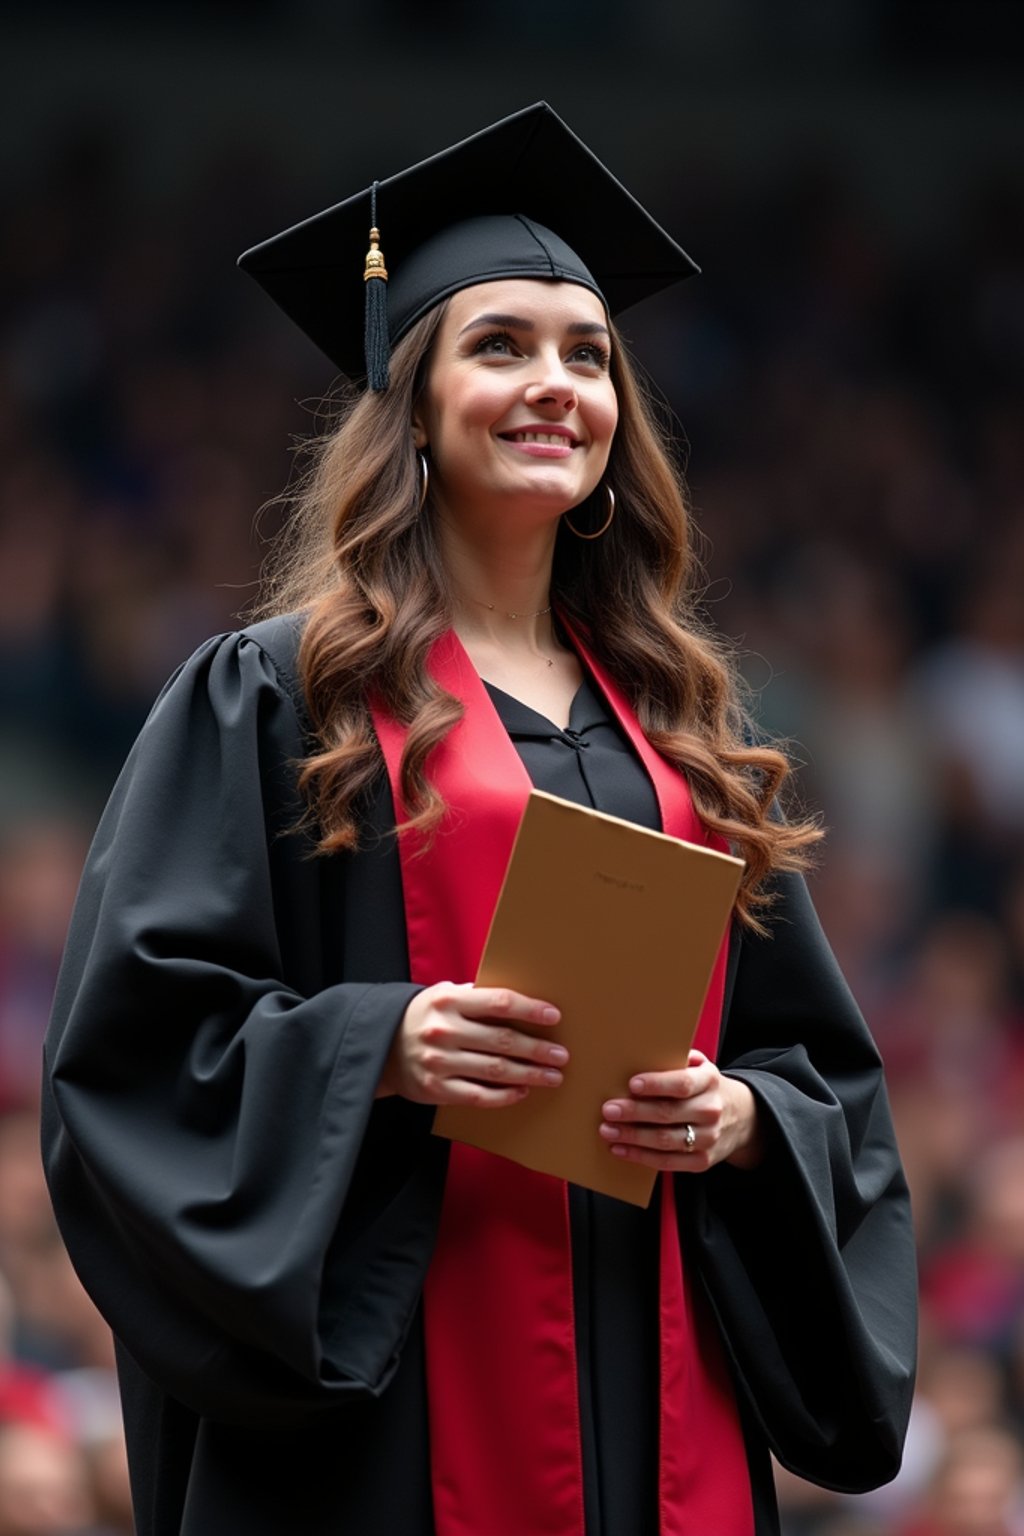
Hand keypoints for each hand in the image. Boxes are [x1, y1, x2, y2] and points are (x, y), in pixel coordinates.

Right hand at [377, 983, 567, 1106]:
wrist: (381, 1046)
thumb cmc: (425, 1017)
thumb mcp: (444, 996)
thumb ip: (477, 998)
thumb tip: (524, 1001)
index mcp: (449, 1002)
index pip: (499, 1002)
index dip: (530, 1009)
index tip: (554, 1016)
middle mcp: (444, 1031)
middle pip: (502, 1040)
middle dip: (537, 1049)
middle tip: (562, 1055)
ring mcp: (440, 1062)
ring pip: (495, 1070)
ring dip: (529, 1074)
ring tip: (552, 1076)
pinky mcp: (437, 1089)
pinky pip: (479, 1095)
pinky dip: (505, 1095)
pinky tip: (522, 1092)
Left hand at [598, 1049, 763, 1172]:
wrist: (742, 1118)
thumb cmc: (706, 1088)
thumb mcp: (701, 1067)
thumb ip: (677, 1060)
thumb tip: (641, 1052)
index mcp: (709, 1082)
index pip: (683, 1084)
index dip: (657, 1084)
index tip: (632, 1084)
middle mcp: (711, 1110)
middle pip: (668, 1113)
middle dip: (634, 1113)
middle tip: (609, 1110)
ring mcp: (708, 1138)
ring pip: (665, 1140)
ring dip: (633, 1137)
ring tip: (608, 1130)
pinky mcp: (702, 1161)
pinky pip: (668, 1162)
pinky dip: (640, 1157)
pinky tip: (620, 1149)